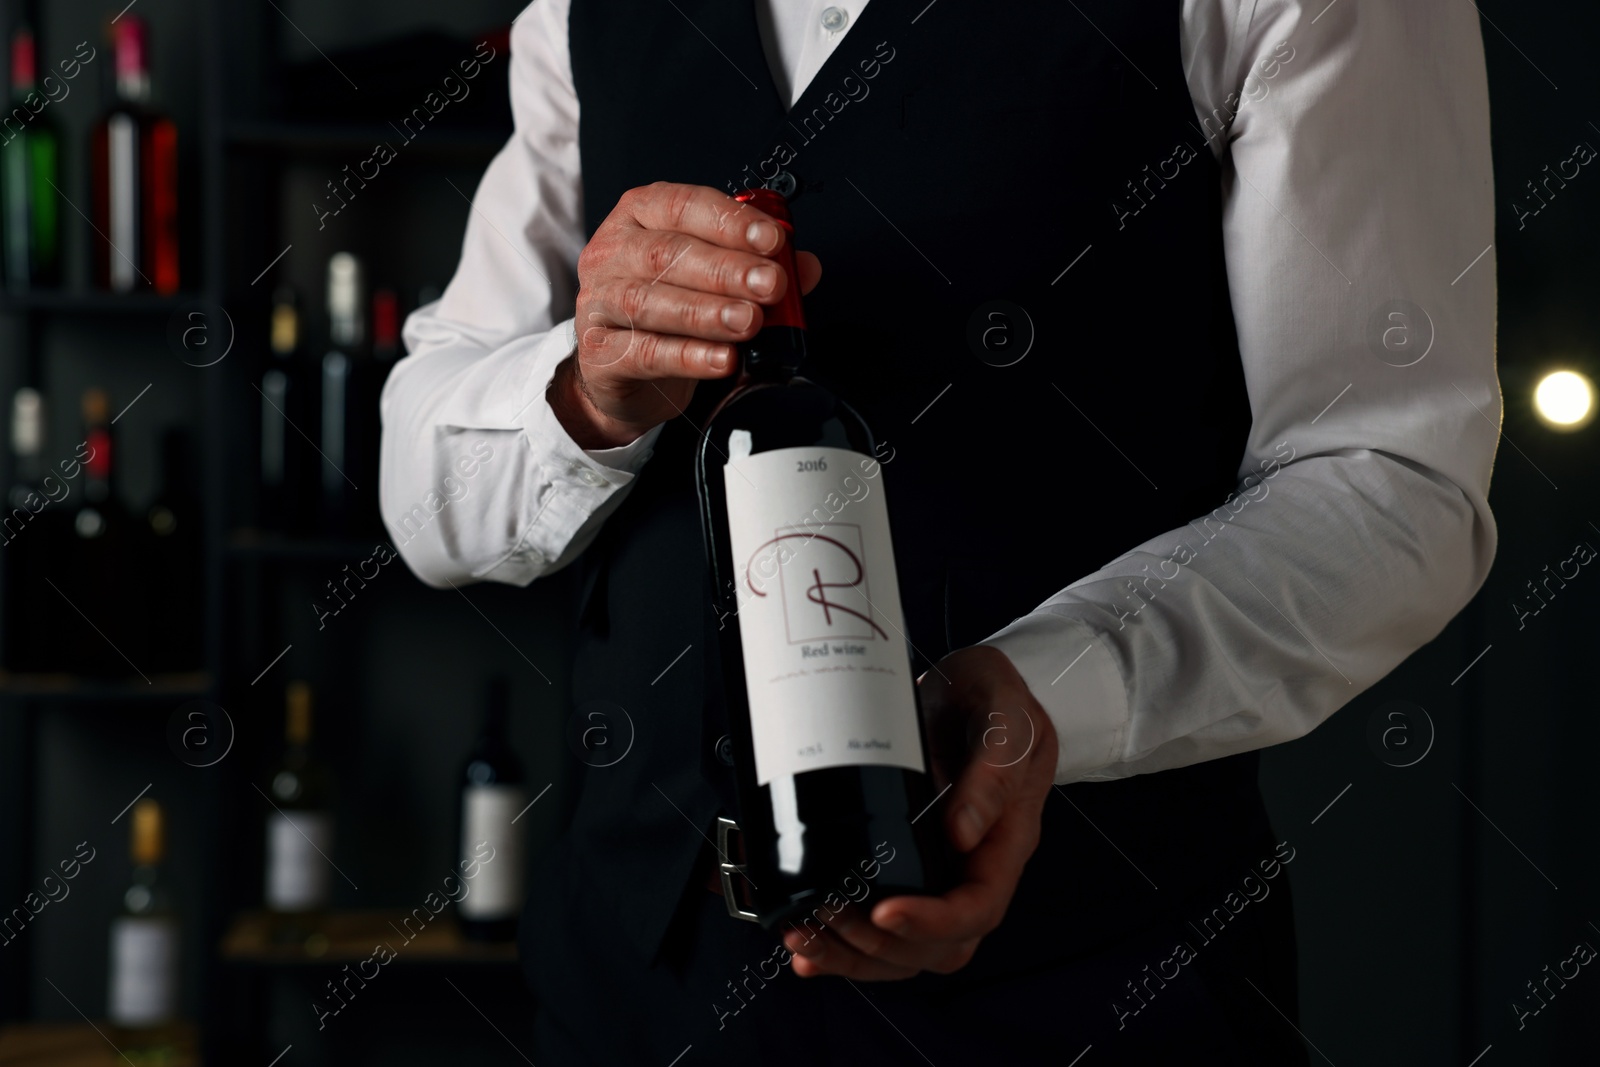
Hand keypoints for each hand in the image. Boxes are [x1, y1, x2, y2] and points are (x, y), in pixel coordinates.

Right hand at [551, 181, 822, 448]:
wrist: (620, 371)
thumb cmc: (665, 312)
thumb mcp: (710, 280)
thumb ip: (757, 267)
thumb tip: (805, 266)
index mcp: (641, 216)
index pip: (683, 206)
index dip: (730, 222)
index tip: (772, 240)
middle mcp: (613, 251)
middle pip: (666, 253)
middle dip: (726, 269)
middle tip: (769, 285)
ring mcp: (598, 301)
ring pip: (650, 302)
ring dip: (707, 312)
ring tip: (749, 322)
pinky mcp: (598, 351)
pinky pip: (644, 352)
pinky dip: (688, 356)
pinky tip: (723, 359)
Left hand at [782, 645, 1058, 979]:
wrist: (971, 686)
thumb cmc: (996, 699)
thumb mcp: (1004, 717)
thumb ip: (992, 771)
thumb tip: (961, 833)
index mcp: (1006, 842)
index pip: (977, 908)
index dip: (933, 922)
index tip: (886, 911)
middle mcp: (972, 867)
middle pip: (935, 945)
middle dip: (877, 944)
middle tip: (826, 915)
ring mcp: (936, 869)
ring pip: (902, 947)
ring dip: (850, 953)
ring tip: (804, 936)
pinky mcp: (902, 860)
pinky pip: (877, 921)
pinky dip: (840, 943)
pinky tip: (804, 943)